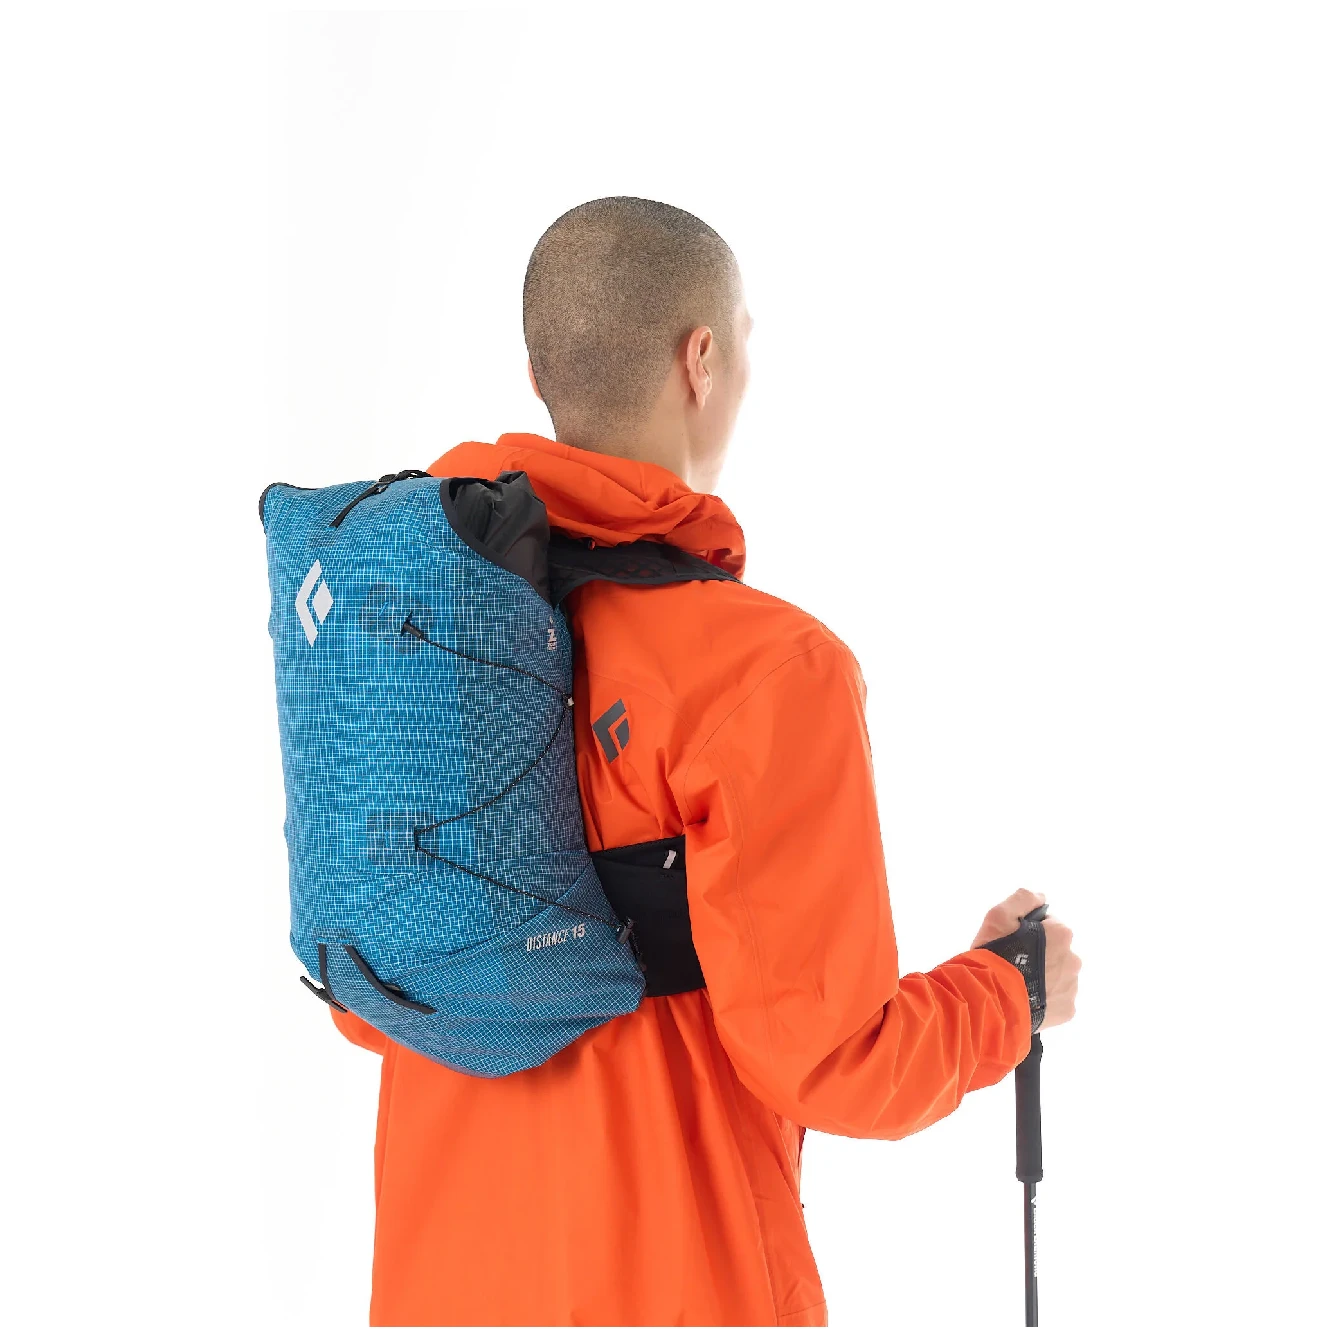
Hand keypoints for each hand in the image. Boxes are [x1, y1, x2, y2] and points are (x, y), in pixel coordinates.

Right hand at [972, 888, 1080, 1029]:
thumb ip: (1023, 899)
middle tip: (1015, 962)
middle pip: (1057, 951)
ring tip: (1019, 984)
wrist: (990, 1001)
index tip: (1013, 940)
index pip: (1050, 925)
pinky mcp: (1067, 1011)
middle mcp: (1073, 959)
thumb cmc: (995, 954)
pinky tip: (1026, 1000)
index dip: (1030, 930)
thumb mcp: (998, 915)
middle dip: (1040, 954)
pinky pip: (1057, 1000)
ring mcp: (1072, 987)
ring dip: (1044, 977)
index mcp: (1061, 934)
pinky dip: (1045, 999)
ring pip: (1059, 976)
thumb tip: (1041, 897)